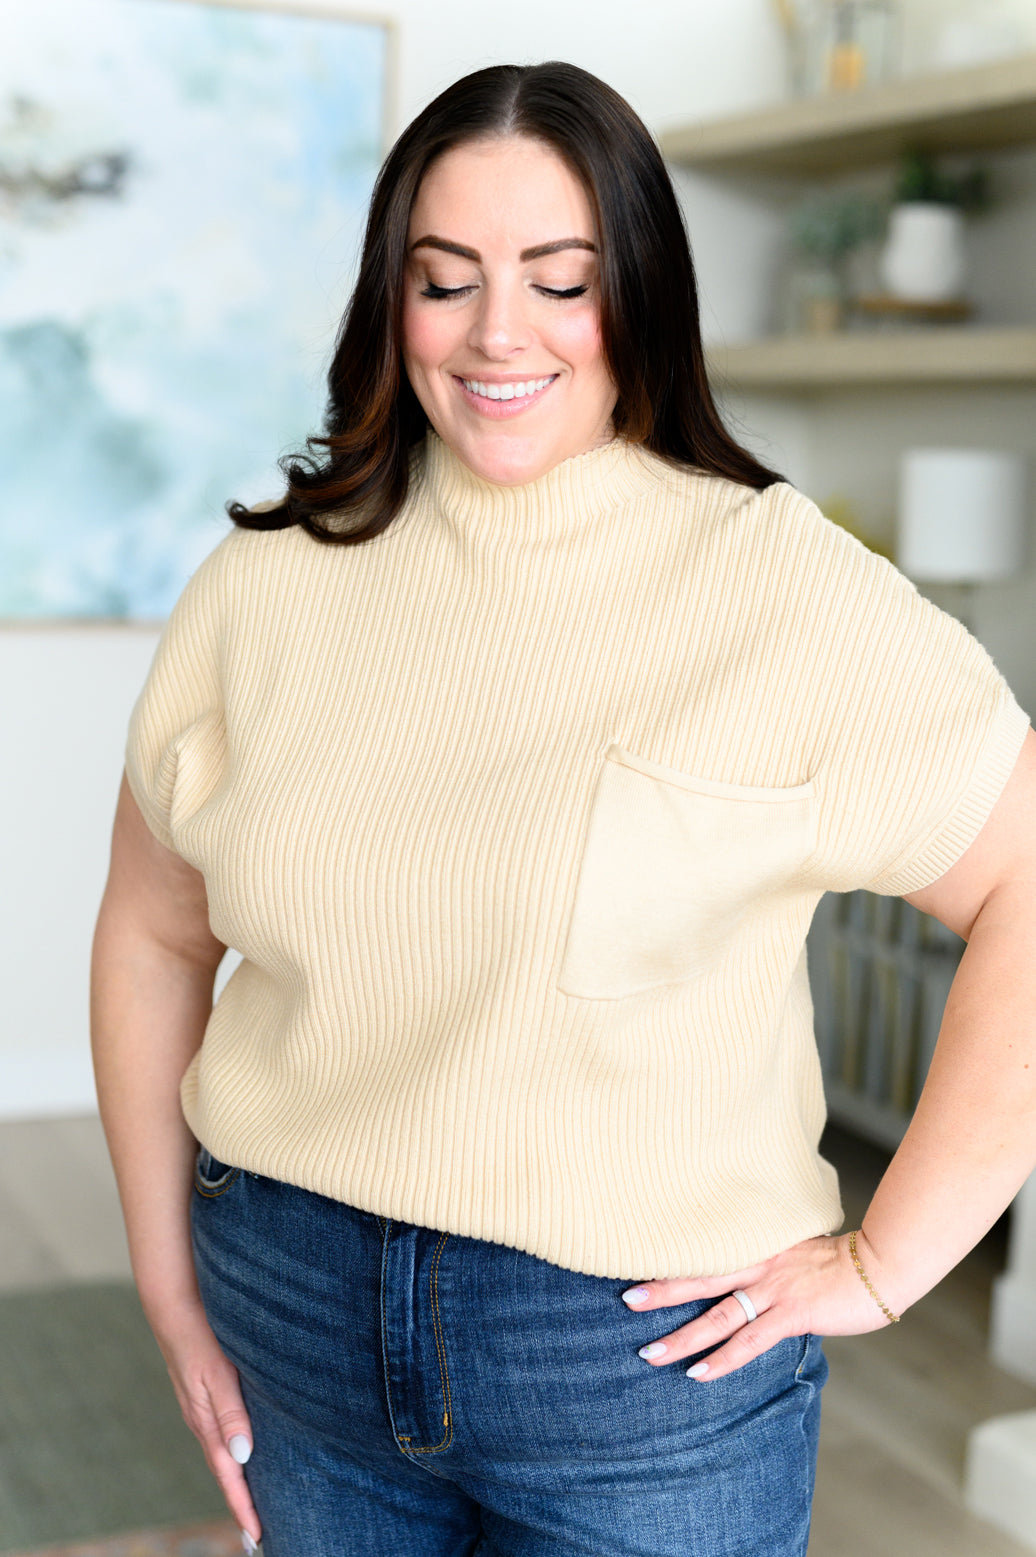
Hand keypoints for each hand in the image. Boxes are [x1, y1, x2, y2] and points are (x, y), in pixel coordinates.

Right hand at [148, 1299, 261, 1547]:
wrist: (174, 1307)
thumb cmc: (200, 1338)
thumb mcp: (217, 1374)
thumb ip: (231, 1414)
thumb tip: (243, 1457)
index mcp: (207, 1422)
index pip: (230, 1475)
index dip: (244, 1506)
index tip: (257, 1537)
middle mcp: (204, 1421)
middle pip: (226, 1472)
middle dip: (241, 1504)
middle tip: (257, 1537)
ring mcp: (202, 1410)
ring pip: (224, 1455)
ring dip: (238, 1482)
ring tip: (252, 1505)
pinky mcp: (205, 1396)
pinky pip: (222, 1435)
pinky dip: (234, 1455)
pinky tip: (243, 1455)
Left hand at [621, 1231, 899, 1380]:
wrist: (878, 1264)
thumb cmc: (841, 1260)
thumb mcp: (796, 1248)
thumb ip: (769, 1258)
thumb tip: (749, 1270)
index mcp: (756, 1246)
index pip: (706, 1252)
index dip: (673, 1260)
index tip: (638, 1263)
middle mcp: (758, 1264)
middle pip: (698, 1277)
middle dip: (661, 1291)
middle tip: (627, 1300)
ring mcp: (773, 1289)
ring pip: (716, 1314)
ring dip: (681, 1336)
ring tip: (650, 1353)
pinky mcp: (791, 1314)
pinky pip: (748, 1341)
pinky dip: (721, 1359)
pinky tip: (698, 1374)